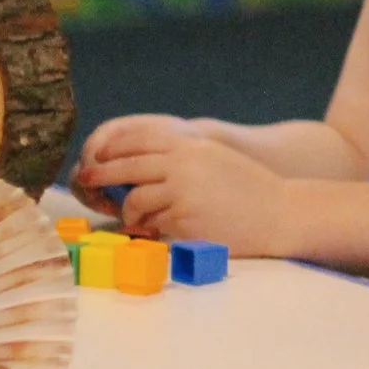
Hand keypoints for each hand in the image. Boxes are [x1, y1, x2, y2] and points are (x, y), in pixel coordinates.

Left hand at [78, 119, 290, 254]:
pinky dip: (149, 228)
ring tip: (135, 219)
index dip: (112, 147)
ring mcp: (182, 192)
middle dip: (101, 175)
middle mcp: (183, 164)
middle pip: (126, 166)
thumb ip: (180, 156)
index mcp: (190, 145)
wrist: (281, 213)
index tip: (98, 156)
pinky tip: (156, 231)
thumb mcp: (214, 159)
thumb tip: (135, 163)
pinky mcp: (184, 220)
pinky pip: (152, 224)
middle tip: (87, 182)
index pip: (138, 138)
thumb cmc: (249, 189)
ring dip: (129, 212)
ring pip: (134, 200)